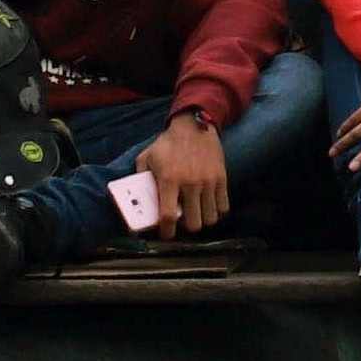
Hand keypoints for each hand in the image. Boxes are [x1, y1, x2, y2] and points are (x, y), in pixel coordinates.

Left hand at [143, 114, 229, 235]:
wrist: (194, 124)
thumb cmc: (168, 143)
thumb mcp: (147, 157)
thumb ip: (140, 178)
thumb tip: (137, 200)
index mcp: (169, 180)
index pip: (168, 216)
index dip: (167, 232)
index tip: (166, 235)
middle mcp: (190, 184)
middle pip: (194, 224)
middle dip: (187, 228)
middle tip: (182, 222)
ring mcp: (208, 182)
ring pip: (210, 219)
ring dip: (203, 221)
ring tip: (196, 214)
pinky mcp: (221, 179)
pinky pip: (224, 207)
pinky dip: (217, 211)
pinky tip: (208, 206)